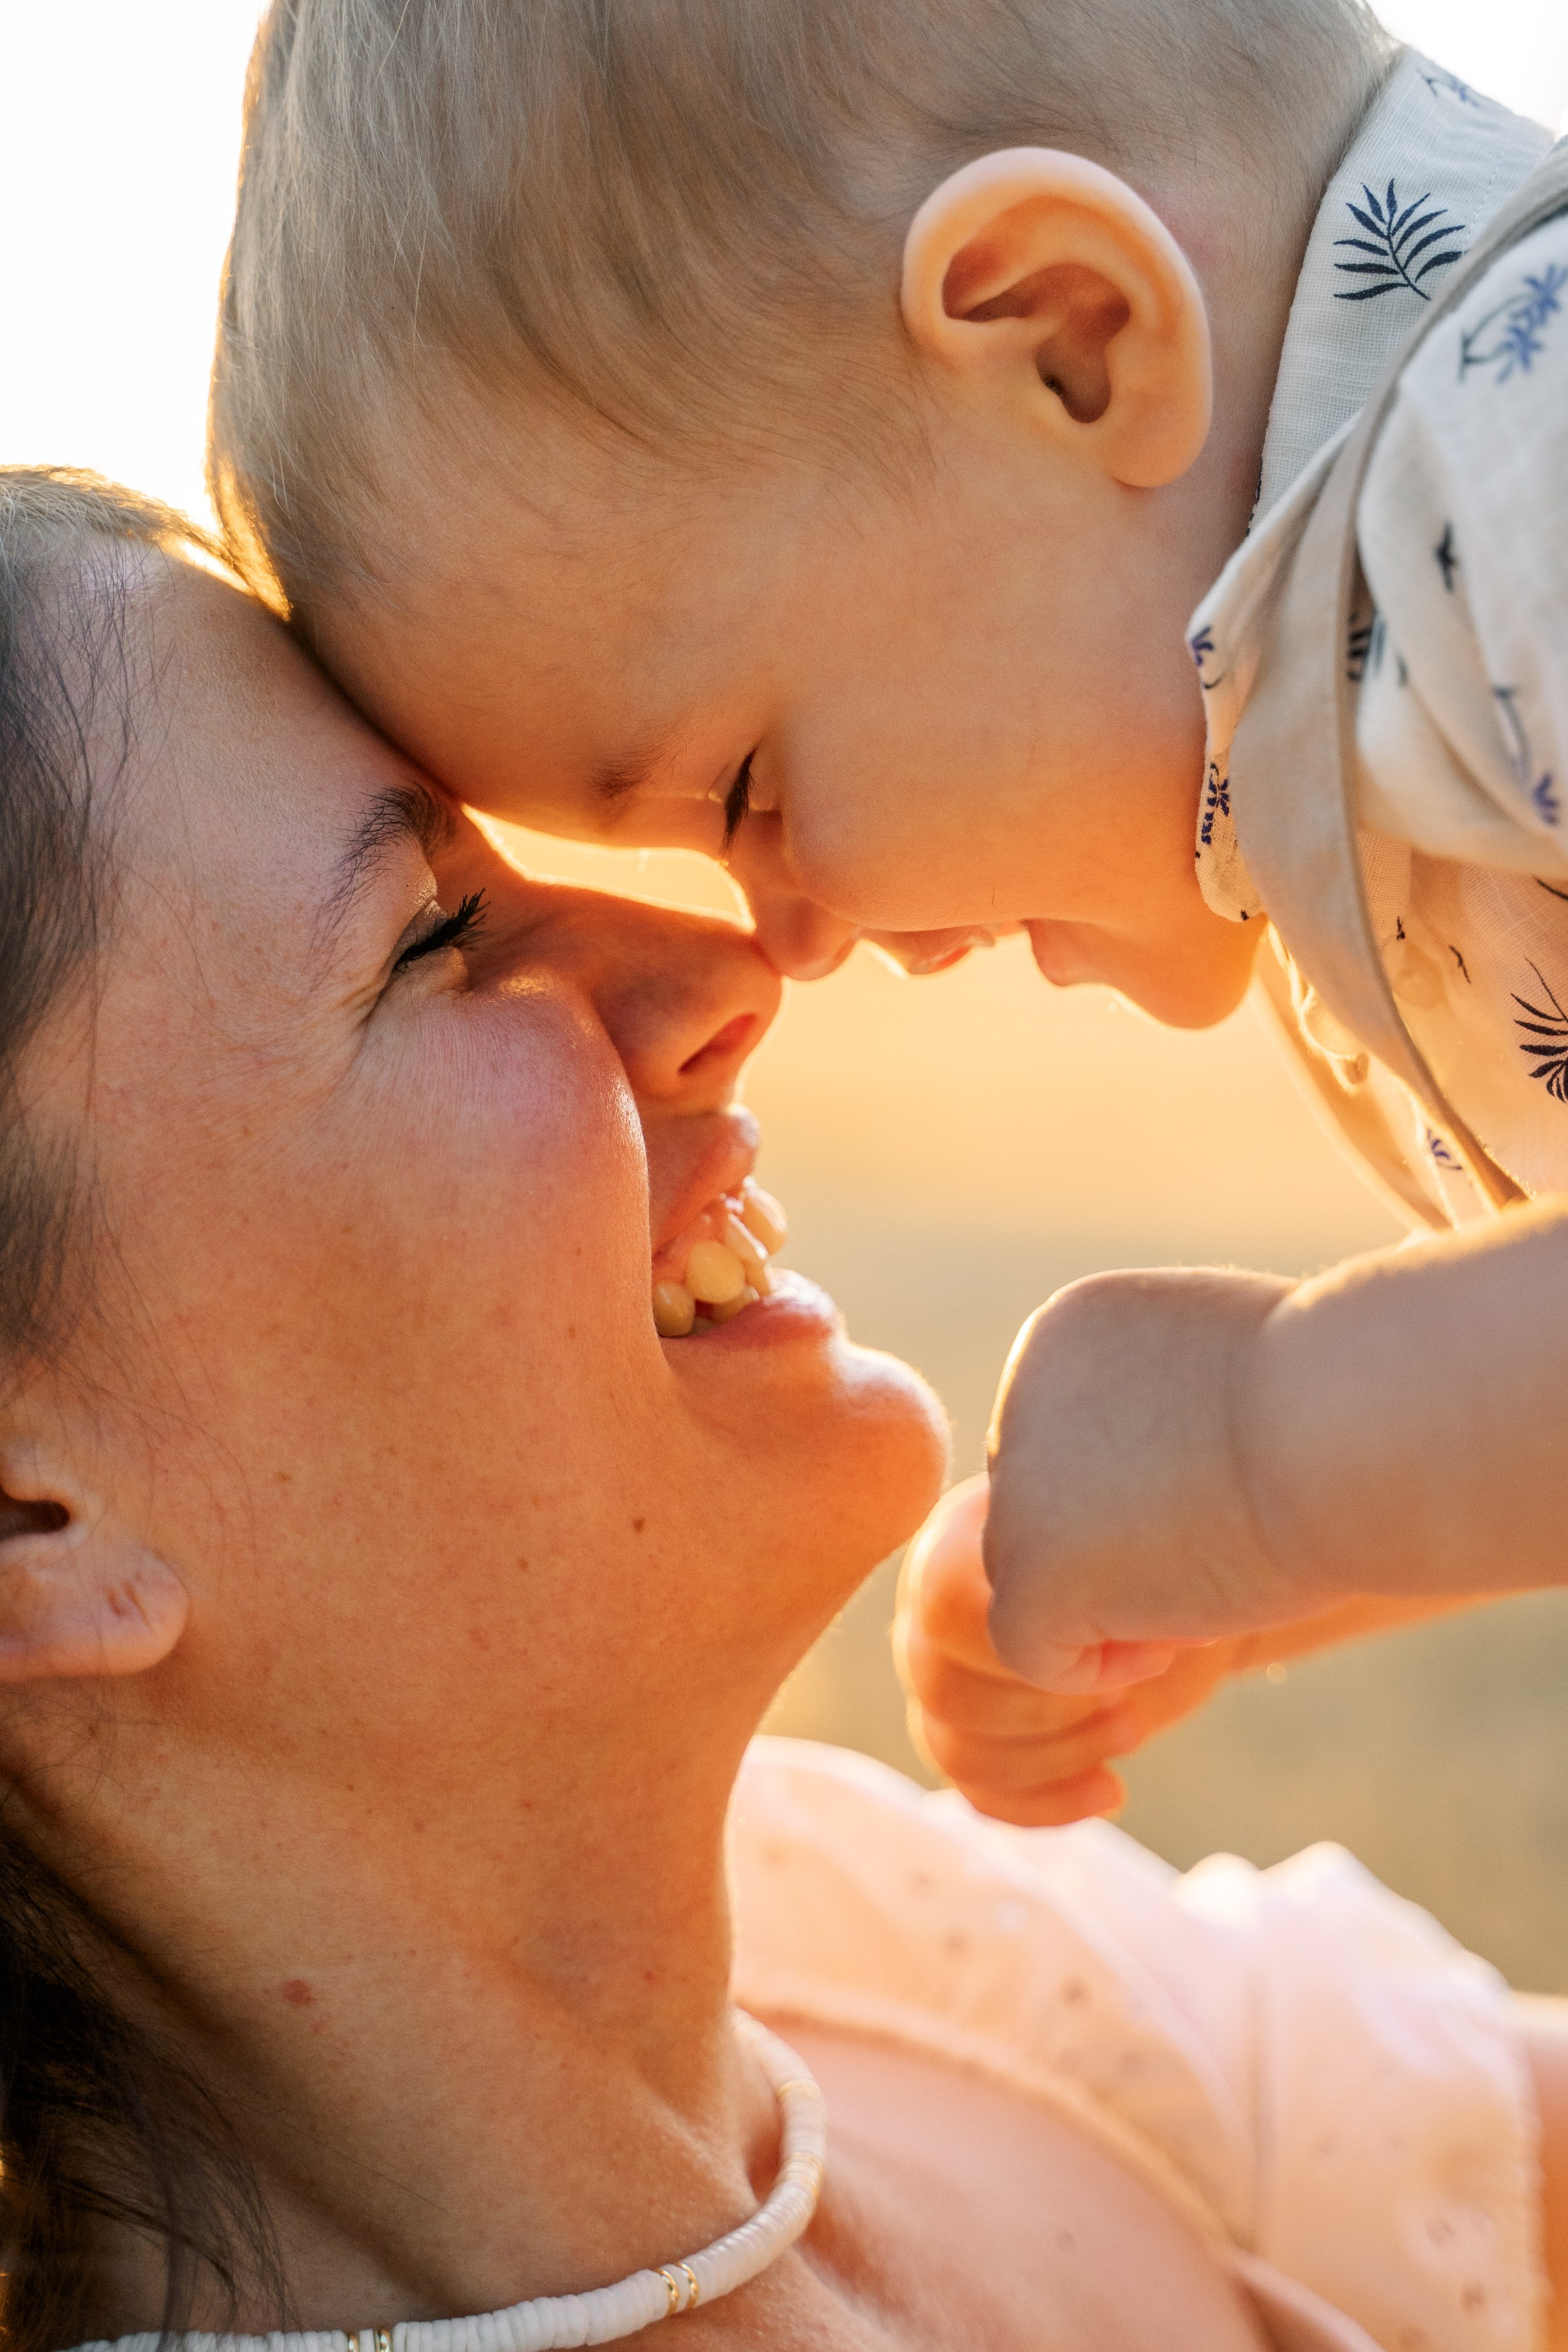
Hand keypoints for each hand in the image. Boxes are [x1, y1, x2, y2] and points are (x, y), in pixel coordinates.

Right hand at [895, 1477, 1243, 1824]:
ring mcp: (942, 1681)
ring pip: (956, 1748)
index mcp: (957, 1547)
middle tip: (1127, 1700)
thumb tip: (1147, 1636)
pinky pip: (976, 1790)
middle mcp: (932, 1616)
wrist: (1165, 1596)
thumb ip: (1121, 1579)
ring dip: (1054, 1757)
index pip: (945, 1606)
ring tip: (1132, 1730)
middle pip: (943, 1689)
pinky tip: (1111, 1788)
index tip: (1124, 1644)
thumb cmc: (1152, 1559)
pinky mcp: (972, 1738)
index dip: (1033, 1645)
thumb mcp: (1143, 1557)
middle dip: (1048, 1709)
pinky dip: (1046, 1804)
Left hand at [984, 1268, 1315, 1693]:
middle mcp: (1020, 1391)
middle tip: (1220, 1551)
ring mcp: (1019, 1482)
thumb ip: (1165, 1406)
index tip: (1225, 1495)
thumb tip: (1141, 1474)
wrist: (1357, 1423)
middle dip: (1124, 1548)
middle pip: (1046, 1506)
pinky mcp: (1033, 1568)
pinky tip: (1176, 1640)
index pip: (1071, 1440)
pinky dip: (1096, 1666)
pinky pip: (1030, 1647)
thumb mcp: (1228, 1371)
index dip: (1143, 1491)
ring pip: (1035, 1576)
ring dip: (1118, 1602)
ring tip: (1211, 1587)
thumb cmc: (1336, 1396)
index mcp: (1068, 1331)